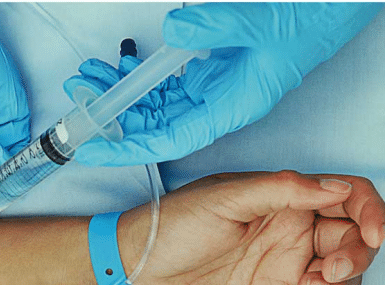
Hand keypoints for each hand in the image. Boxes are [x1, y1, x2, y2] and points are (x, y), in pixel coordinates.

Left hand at [63, 3, 381, 165]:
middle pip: (154, 122)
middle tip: (80, 97)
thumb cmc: (306, 23)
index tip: (91, 147)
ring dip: (121, 92)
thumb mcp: (260, 21)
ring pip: (156, 103)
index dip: (126, 146)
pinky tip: (119, 67)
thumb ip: (215, 26)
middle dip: (114, 112)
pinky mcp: (209, 75)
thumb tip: (171, 30)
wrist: (327, 11)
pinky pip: (166, 84)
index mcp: (229, 108)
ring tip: (89, 78)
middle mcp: (216, 106)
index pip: (167, 139)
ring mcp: (211, 91)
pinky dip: (140, 77)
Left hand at [121, 171, 384, 284]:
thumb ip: (282, 190)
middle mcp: (287, 237)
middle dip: (356, 255)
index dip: (372, 213)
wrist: (132, 274)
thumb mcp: (223, 198)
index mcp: (281, 203)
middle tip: (325, 269)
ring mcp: (278, 274)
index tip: (375, 232)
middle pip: (351, 242)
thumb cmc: (169, 227)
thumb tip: (339, 188)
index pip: (346, 200)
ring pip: (339, 280)